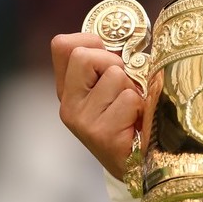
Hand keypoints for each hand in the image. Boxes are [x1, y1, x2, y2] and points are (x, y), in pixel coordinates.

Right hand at [51, 32, 143, 179]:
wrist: (137, 165)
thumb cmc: (130, 119)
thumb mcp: (115, 87)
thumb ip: (110, 64)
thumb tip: (130, 36)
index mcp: (68, 88)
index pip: (62, 45)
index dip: (91, 41)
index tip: (110, 55)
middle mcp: (68, 104)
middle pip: (84, 55)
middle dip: (114, 63)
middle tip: (126, 86)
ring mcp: (81, 119)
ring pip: (114, 76)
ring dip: (132, 89)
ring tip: (133, 110)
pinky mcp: (100, 133)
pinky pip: (128, 99)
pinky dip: (140, 107)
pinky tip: (136, 124)